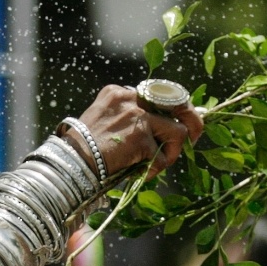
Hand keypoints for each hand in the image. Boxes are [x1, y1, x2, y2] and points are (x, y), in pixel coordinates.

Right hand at [62, 85, 204, 179]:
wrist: (71, 161)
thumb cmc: (83, 149)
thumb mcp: (105, 122)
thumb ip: (128, 119)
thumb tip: (158, 131)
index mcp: (118, 93)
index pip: (157, 94)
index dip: (171, 111)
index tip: (177, 122)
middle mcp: (129, 99)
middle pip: (177, 101)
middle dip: (192, 119)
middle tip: (195, 136)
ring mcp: (137, 116)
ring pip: (178, 130)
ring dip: (171, 151)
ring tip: (155, 164)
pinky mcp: (140, 136)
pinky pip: (163, 155)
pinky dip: (155, 168)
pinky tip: (139, 172)